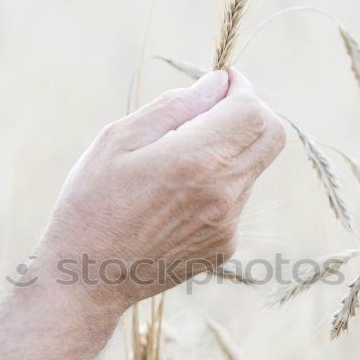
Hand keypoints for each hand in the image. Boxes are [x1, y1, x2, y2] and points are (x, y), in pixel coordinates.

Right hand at [40, 69, 285, 309]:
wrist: (87, 277)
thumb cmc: (92, 202)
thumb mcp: (119, 140)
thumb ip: (175, 106)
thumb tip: (216, 84)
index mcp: (197, 160)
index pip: (252, 110)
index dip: (241, 87)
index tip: (223, 81)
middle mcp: (223, 193)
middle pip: (272, 136)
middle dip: (251, 113)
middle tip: (216, 109)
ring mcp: (227, 224)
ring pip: (253, 169)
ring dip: (231, 152)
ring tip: (179, 162)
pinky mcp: (224, 247)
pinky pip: (237, 202)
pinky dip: (219, 186)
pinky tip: (176, 198)